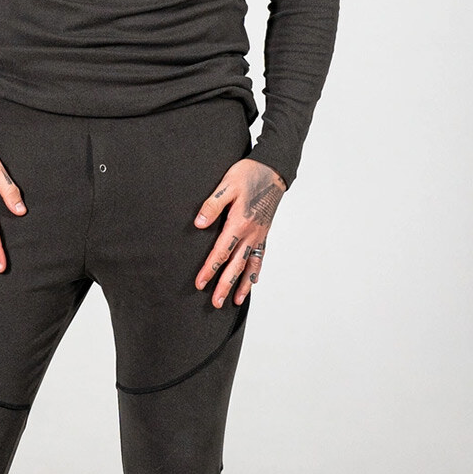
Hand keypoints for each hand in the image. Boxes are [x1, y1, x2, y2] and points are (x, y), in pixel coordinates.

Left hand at [194, 158, 286, 307]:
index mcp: (239, 223)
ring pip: (250, 266)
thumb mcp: (226, 185)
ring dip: (242, 285)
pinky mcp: (264, 233)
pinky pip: (260, 258)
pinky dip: (256, 273)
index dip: (210, 269)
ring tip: (235, 302)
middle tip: (216, 303)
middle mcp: (251, 234)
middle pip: (236, 266)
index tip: (200, 284)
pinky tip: (252, 283)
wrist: (274, 170)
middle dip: (225, 285)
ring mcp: (260, 235)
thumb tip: (198, 224)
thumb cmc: (248, 174)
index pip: (221, 252)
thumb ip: (212, 205)